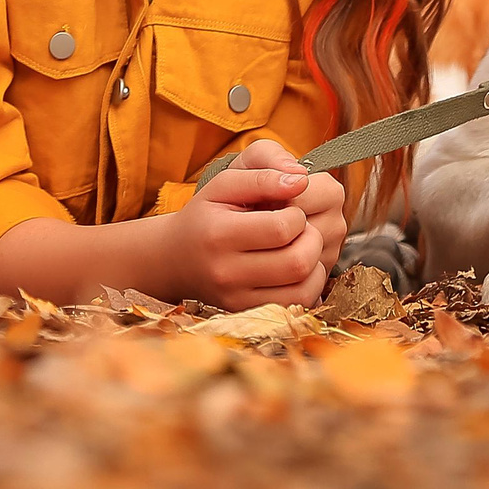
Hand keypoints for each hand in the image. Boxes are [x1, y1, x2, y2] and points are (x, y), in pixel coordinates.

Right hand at [164, 139, 342, 309]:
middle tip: (299, 230)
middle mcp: (226, 272)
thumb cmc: (205, 216)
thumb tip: (301, 180)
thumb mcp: (224, 184)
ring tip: (299, 248)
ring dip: (313, 264)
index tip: (289, 210)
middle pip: (297, 262)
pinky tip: (297, 270)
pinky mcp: (248, 313)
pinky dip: (308, 286)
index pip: (282, 228)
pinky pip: (297, 306)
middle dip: (310, 239)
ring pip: (303, 290)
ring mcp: (237, 299)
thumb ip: (262, 175)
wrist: (175, 258)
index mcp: (219, 234)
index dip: (297, 214)